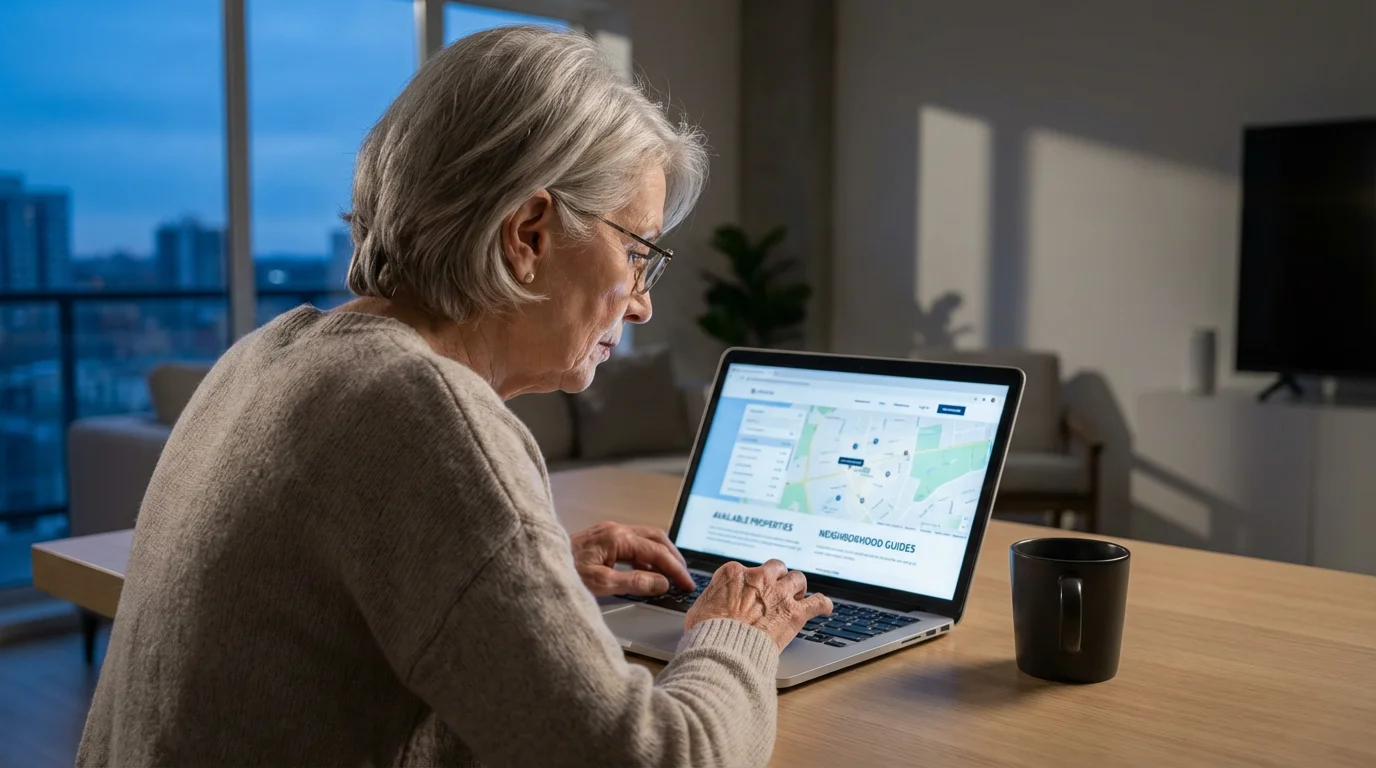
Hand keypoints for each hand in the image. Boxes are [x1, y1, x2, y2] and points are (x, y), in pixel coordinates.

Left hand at [570, 521, 695, 596]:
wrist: (532, 566)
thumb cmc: (561, 574)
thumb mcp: (600, 584)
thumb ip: (634, 583)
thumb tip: (661, 583)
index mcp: (616, 537)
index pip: (656, 551)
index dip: (675, 568)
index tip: (687, 583)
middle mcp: (614, 529)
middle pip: (656, 538)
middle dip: (673, 557)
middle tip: (685, 577)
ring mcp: (607, 532)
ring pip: (645, 539)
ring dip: (661, 556)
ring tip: (671, 575)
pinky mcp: (602, 540)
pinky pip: (632, 545)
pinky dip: (645, 558)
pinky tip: (648, 573)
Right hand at [685, 559, 832, 651]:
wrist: (723, 649)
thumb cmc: (707, 633)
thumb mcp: (698, 610)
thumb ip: (710, 601)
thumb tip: (709, 606)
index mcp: (734, 573)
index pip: (748, 570)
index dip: (752, 582)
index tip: (753, 592)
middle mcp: (759, 577)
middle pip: (776, 568)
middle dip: (778, 578)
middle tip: (777, 590)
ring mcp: (779, 593)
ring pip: (798, 579)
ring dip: (799, 587)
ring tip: (799, 596)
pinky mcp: (794, 612)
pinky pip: (818, 601)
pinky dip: (824, 604)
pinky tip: (825, 608)